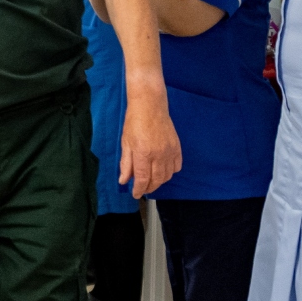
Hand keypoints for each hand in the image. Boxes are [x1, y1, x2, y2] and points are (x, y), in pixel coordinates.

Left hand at [119, 84, 182, 198]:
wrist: (150, 106)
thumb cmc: (134, 122)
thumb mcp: (125, 143)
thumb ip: (125, 164)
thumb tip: (124, 180)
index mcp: (143, 154)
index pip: (143, 179)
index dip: (139, 190)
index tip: (135, 194)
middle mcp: (159, 155)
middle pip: (156, 180)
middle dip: (149, 188)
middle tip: (142, 189)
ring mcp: (170, 151)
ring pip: (167, 176)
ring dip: (159, 182)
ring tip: (151, 181)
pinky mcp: (177, 147)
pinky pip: (177, 167)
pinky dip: (170, 172)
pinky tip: (163, 171)